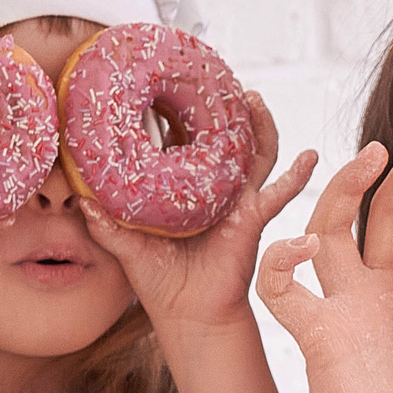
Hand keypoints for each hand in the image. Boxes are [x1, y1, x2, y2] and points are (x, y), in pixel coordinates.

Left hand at [80, 92, 315, 338]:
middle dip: (222, 108)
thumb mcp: (127, 248)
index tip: (167, 81)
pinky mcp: (253, 217)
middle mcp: (213, 189)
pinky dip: (298, 175)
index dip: (174, 112)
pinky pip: (279, 192)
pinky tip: (311, 155)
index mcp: (183, 188)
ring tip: (255, 99)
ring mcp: (237, 200)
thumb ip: (106, 225)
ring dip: (260, 126)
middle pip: (222, 138)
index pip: (179, 140)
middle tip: (217, 77)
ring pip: (254, 153)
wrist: (189, 314)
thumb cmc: (160, 282)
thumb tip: (81, 202)